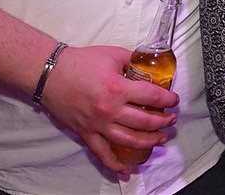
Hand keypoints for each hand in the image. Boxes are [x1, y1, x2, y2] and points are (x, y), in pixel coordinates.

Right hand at [39, 45, 178, 173]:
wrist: (50, 73)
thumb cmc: (80, 62)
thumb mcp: (113, 54)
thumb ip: (132, 60)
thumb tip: (147, 65)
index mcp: (118, 88)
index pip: (152, 97)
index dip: (167, 99)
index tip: (174, 100)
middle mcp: (110, 110)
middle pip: (145, 122)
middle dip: (163, 122)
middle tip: (171, 120)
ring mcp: (98, 125)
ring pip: (129, 140)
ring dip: (149, 141)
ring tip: (161, 138)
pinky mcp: (86, 133)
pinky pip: (102, 154)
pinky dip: (115, 165)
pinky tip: (128, 170)